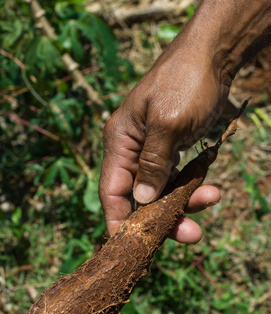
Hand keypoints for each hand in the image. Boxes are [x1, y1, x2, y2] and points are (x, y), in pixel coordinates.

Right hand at [99, 41, 229, 238]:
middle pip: (139, 198)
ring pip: (161, 192)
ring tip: (212, 199)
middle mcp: (131, 151)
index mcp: (119, 143)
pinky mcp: (170, 151)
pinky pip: (176, 179)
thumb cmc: (185, 82)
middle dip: (163, 218)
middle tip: (191, 234)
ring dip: (184, 202)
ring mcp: (151, 152)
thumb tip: (142, 201)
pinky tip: (210, 189)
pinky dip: (191, 187)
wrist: (213, 55)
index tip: (131, 247)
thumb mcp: (168, 124)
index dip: (119, 221)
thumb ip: (152, 164)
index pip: (111, 192)